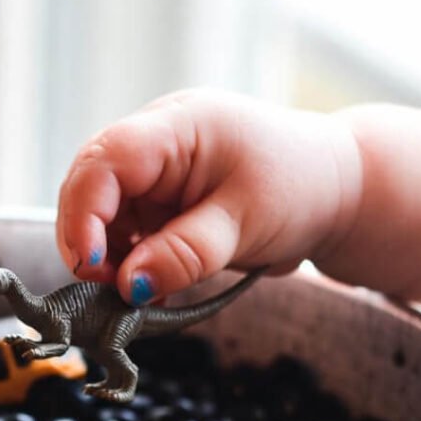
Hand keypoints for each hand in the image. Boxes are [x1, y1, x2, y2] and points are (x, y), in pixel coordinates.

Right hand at [56, 89, 361, 305]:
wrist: (335, 191)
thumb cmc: (300, 189)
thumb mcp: (244, 224)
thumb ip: (184, 253)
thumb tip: (128, 286)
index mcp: (178, 127)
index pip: (106, 161)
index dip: (86, 215)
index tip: (92, 267)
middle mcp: (156, 142)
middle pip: (88, 185)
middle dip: (87, 240)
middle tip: (107, 288)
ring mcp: (153, 172)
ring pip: (99, 214)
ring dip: (106, 257)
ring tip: (134, 293)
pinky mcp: (157, 200)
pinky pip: (122, 232)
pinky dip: (125, 263)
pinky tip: (148, 287)